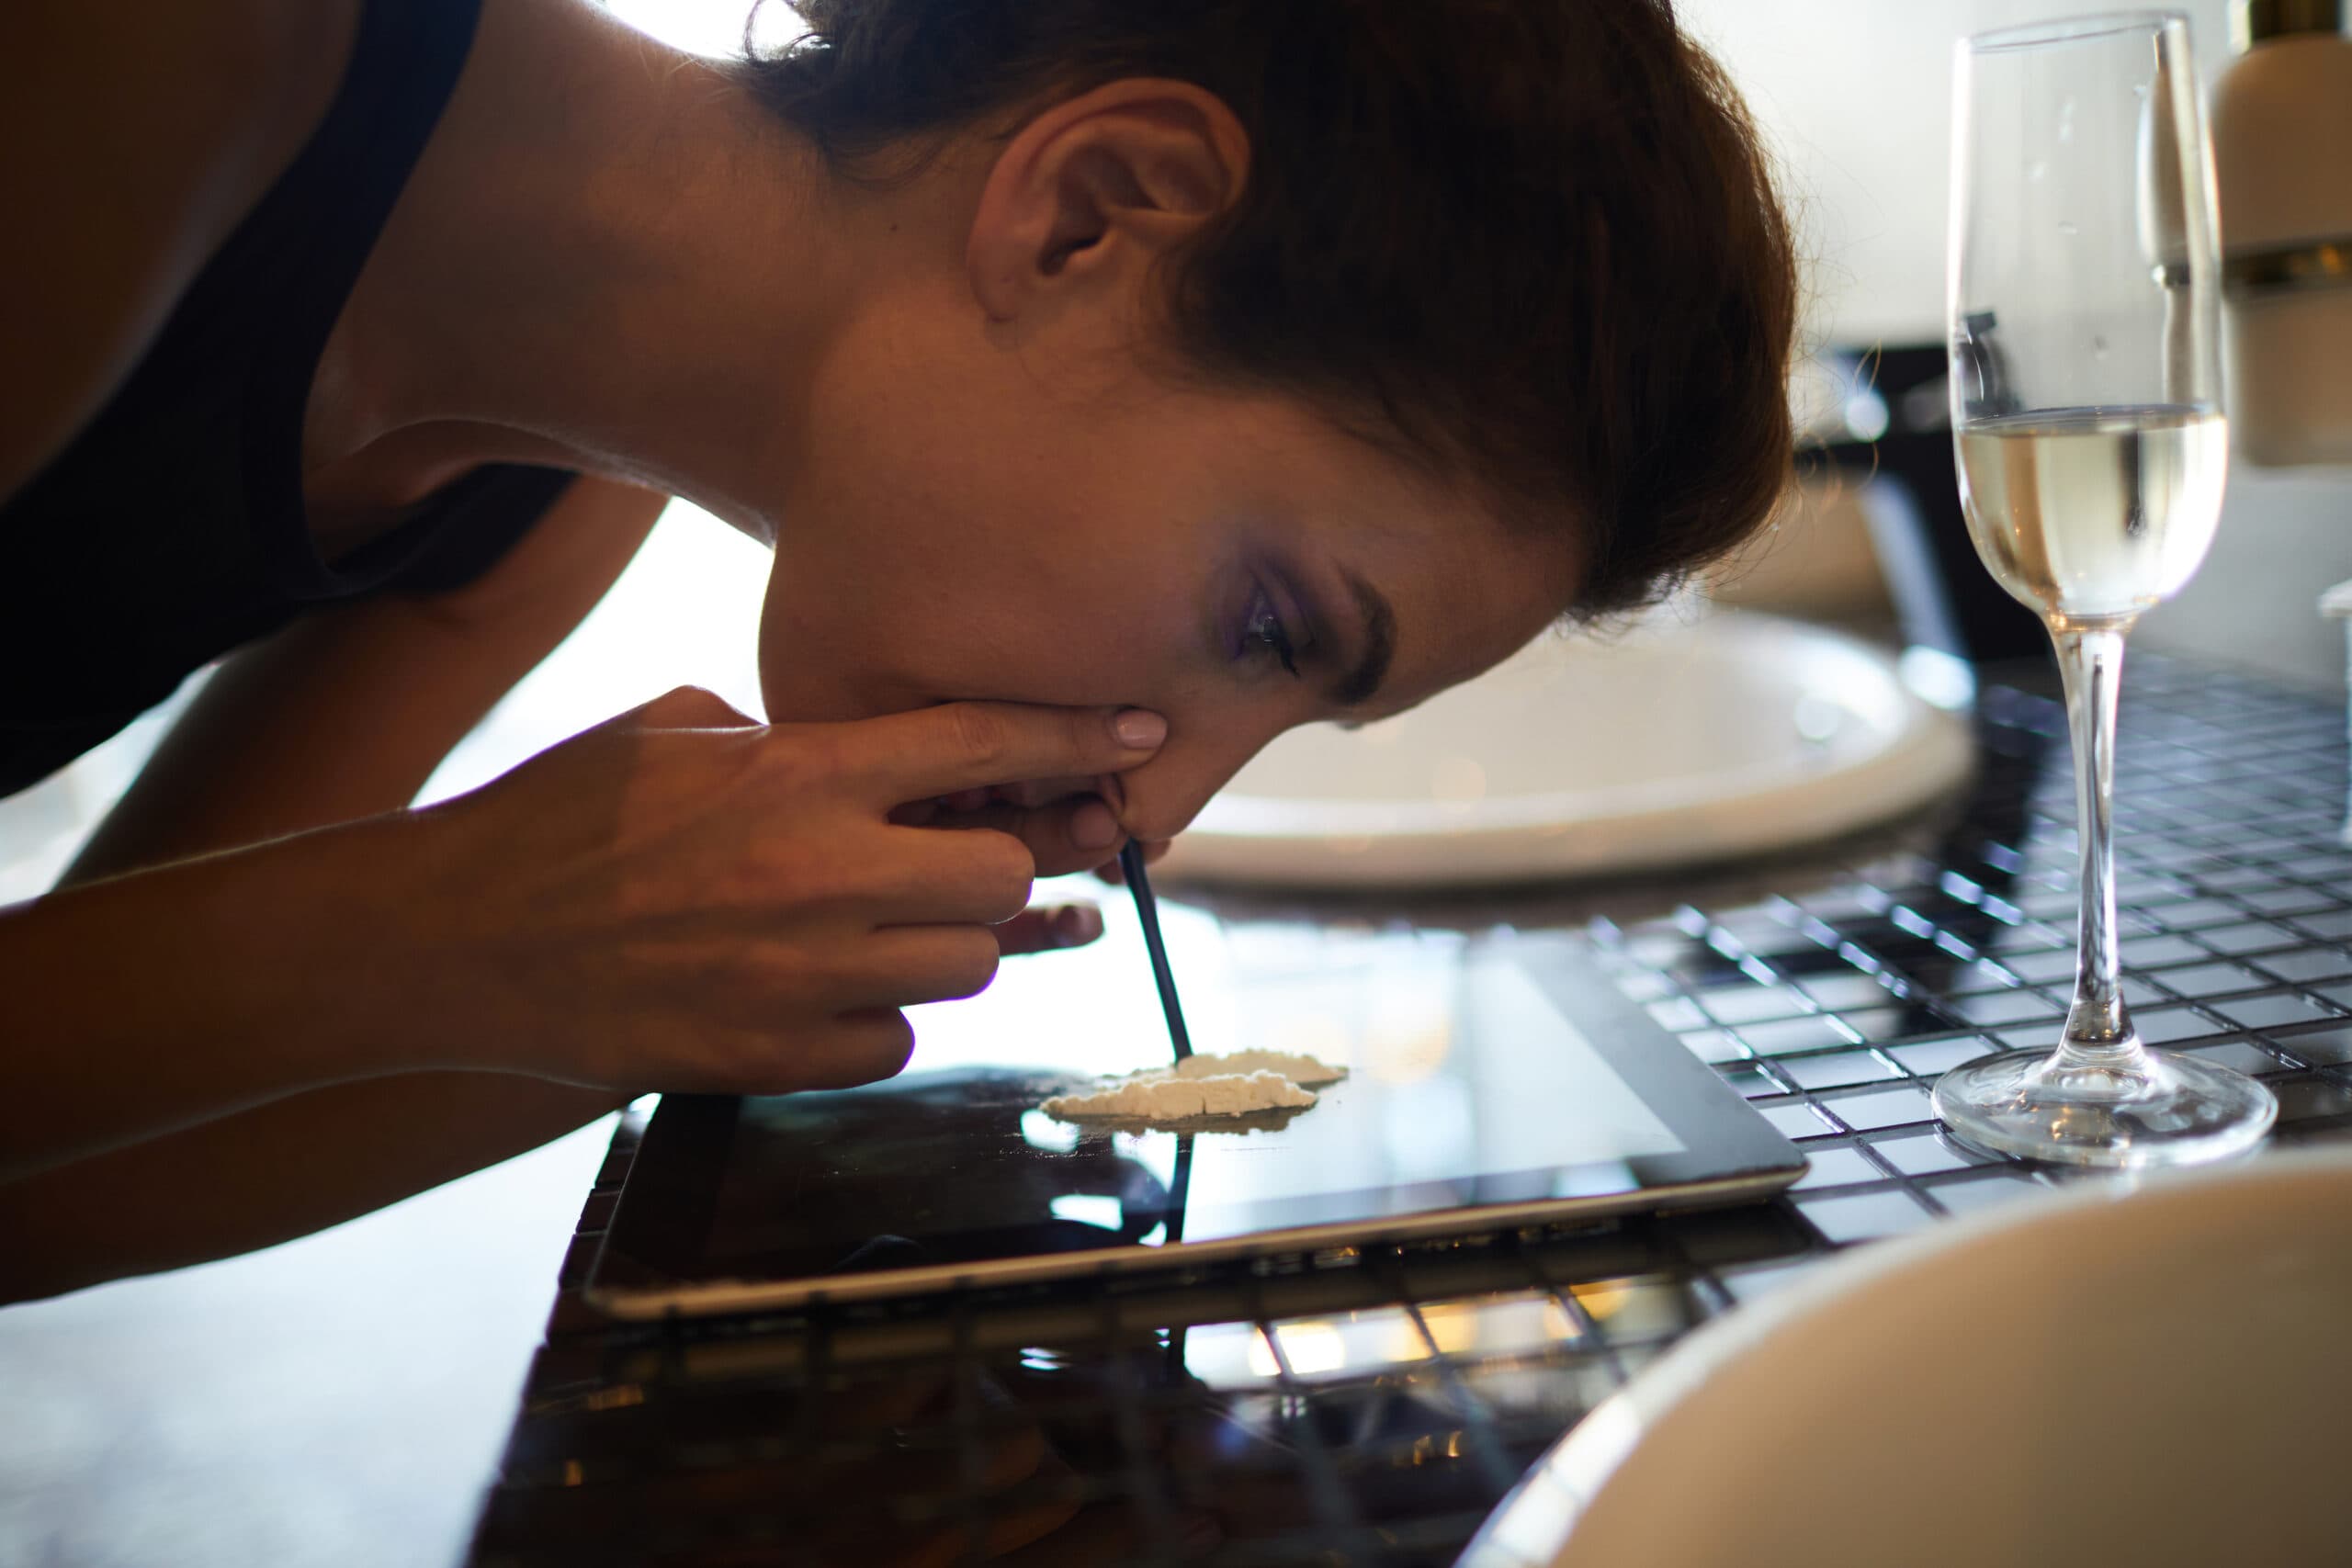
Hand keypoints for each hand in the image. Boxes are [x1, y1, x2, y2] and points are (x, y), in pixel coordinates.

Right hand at [374, 687, 1166, 1094]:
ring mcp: (802, 975)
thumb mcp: (670, 729)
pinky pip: (894, 1044)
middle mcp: (819, 872)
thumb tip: (867, 751)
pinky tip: (816, 993)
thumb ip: (784, 732)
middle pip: (1002, 873)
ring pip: (964, 965)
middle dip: (995, 867)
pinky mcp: (775, 1057)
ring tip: (867, 927)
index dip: (1076, 736)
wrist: (453, 943)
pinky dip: (877, 1022)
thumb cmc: (556, 818)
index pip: (980, 743)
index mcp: (797, 772)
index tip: (1143, 735)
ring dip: (940, 944)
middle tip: (945, 862)